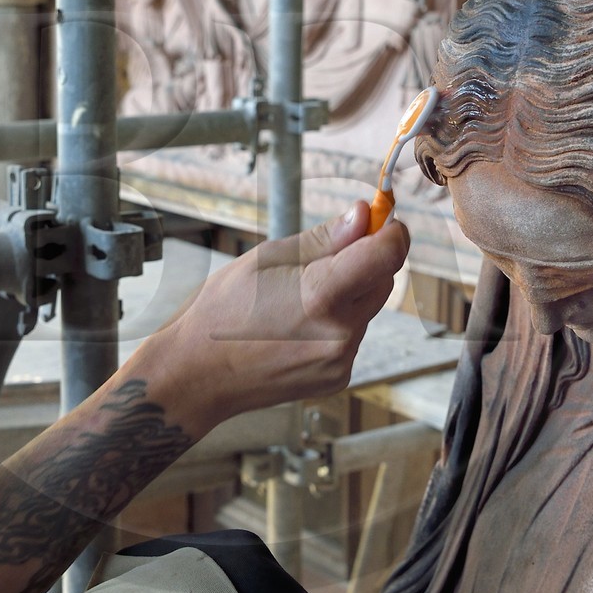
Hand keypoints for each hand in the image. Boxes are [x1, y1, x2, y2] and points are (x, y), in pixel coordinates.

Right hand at [137, 202, 410, 436]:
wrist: (199, 374)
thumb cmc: (223, 309)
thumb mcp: (266, 259)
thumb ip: (324, 239)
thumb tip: (364, 214)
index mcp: (320, 295)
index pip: (387, 256)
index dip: (392, 232)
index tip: (383, 220)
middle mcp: (338, 332)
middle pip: (382, 280)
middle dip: (365, 261)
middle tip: (325, 257)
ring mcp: (340, 360)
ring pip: (367, 309)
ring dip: (349, 295)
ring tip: (297, 301)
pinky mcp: (338, 377)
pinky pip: (353, 336)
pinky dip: (337, 324)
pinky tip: (298, 328)